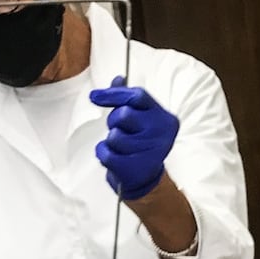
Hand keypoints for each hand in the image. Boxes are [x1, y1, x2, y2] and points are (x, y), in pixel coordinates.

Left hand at [89, 76, 178, 201]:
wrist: (146, 179)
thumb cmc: (142, 143)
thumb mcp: (141, 118)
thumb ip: (129, 98)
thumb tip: (118, 79)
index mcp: (164, 119)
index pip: (137, 96)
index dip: (114, 94)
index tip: (95, 96)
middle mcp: (161, 134)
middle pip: (124, 115)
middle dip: (115, 122)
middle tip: (122, 131)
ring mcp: (149, 152)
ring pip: (114, 136)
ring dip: (111, 141)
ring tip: (122, 148)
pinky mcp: (135, 168)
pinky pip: (106, 153)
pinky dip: (104, 154)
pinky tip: (115, 158)